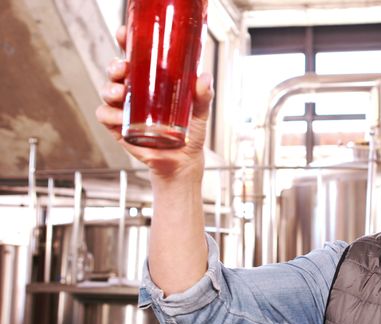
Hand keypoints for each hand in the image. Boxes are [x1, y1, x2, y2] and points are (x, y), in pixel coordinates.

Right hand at [95, 26, 213, 178]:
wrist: (183, 160)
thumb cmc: (190, 131)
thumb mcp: (200, 110)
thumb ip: (202, 95)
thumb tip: (203, 78)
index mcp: (151, 80)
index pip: (134, 55)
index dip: (125, 42)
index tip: (123, 34)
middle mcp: (135, 91)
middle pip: (116, 70)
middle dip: (115, 66)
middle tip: (123, 68)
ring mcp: (125, 108)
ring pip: (107, 90)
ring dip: (110, 88)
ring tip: (121, 93)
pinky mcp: (118, 127)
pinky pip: (104, 115)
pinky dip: (109, 114)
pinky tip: (119, 117)